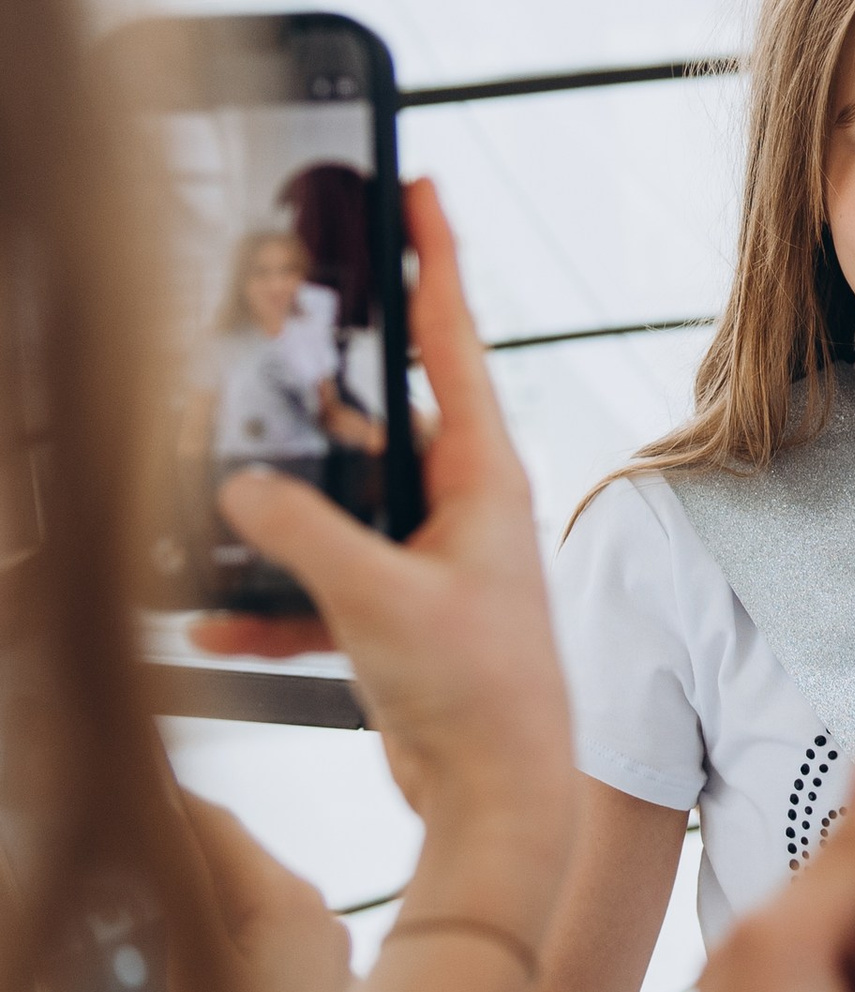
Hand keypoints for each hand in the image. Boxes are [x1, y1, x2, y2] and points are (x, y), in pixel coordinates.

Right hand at [121, 798, 353, 991]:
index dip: (157, 809)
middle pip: (213, 896)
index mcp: (286, 899)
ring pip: (217, 962)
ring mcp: (312, 981)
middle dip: (149, 911)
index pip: (213, 826)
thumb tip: (158, 809)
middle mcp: (311, 929)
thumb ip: (175, 880)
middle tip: (101, 918)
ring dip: (161, 986)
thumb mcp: (193, 959)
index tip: (116, 807)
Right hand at [193, 185, 572, 933]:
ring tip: (214, 490)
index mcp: (483, 476)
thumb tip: (239, 486)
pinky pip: (322, 589)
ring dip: (281, 514)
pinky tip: (215, 625)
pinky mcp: (402, 616)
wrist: (503, 802)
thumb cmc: (479, 696)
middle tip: (272, 334)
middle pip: (380, 417)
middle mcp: (463, 507)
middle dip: (319, 391)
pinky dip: (272, 604)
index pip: (452, 340)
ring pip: (338, 504)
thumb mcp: (379, 599)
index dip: (433, 259)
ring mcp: (431, 560)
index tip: (419, 189)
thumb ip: (303, 535)